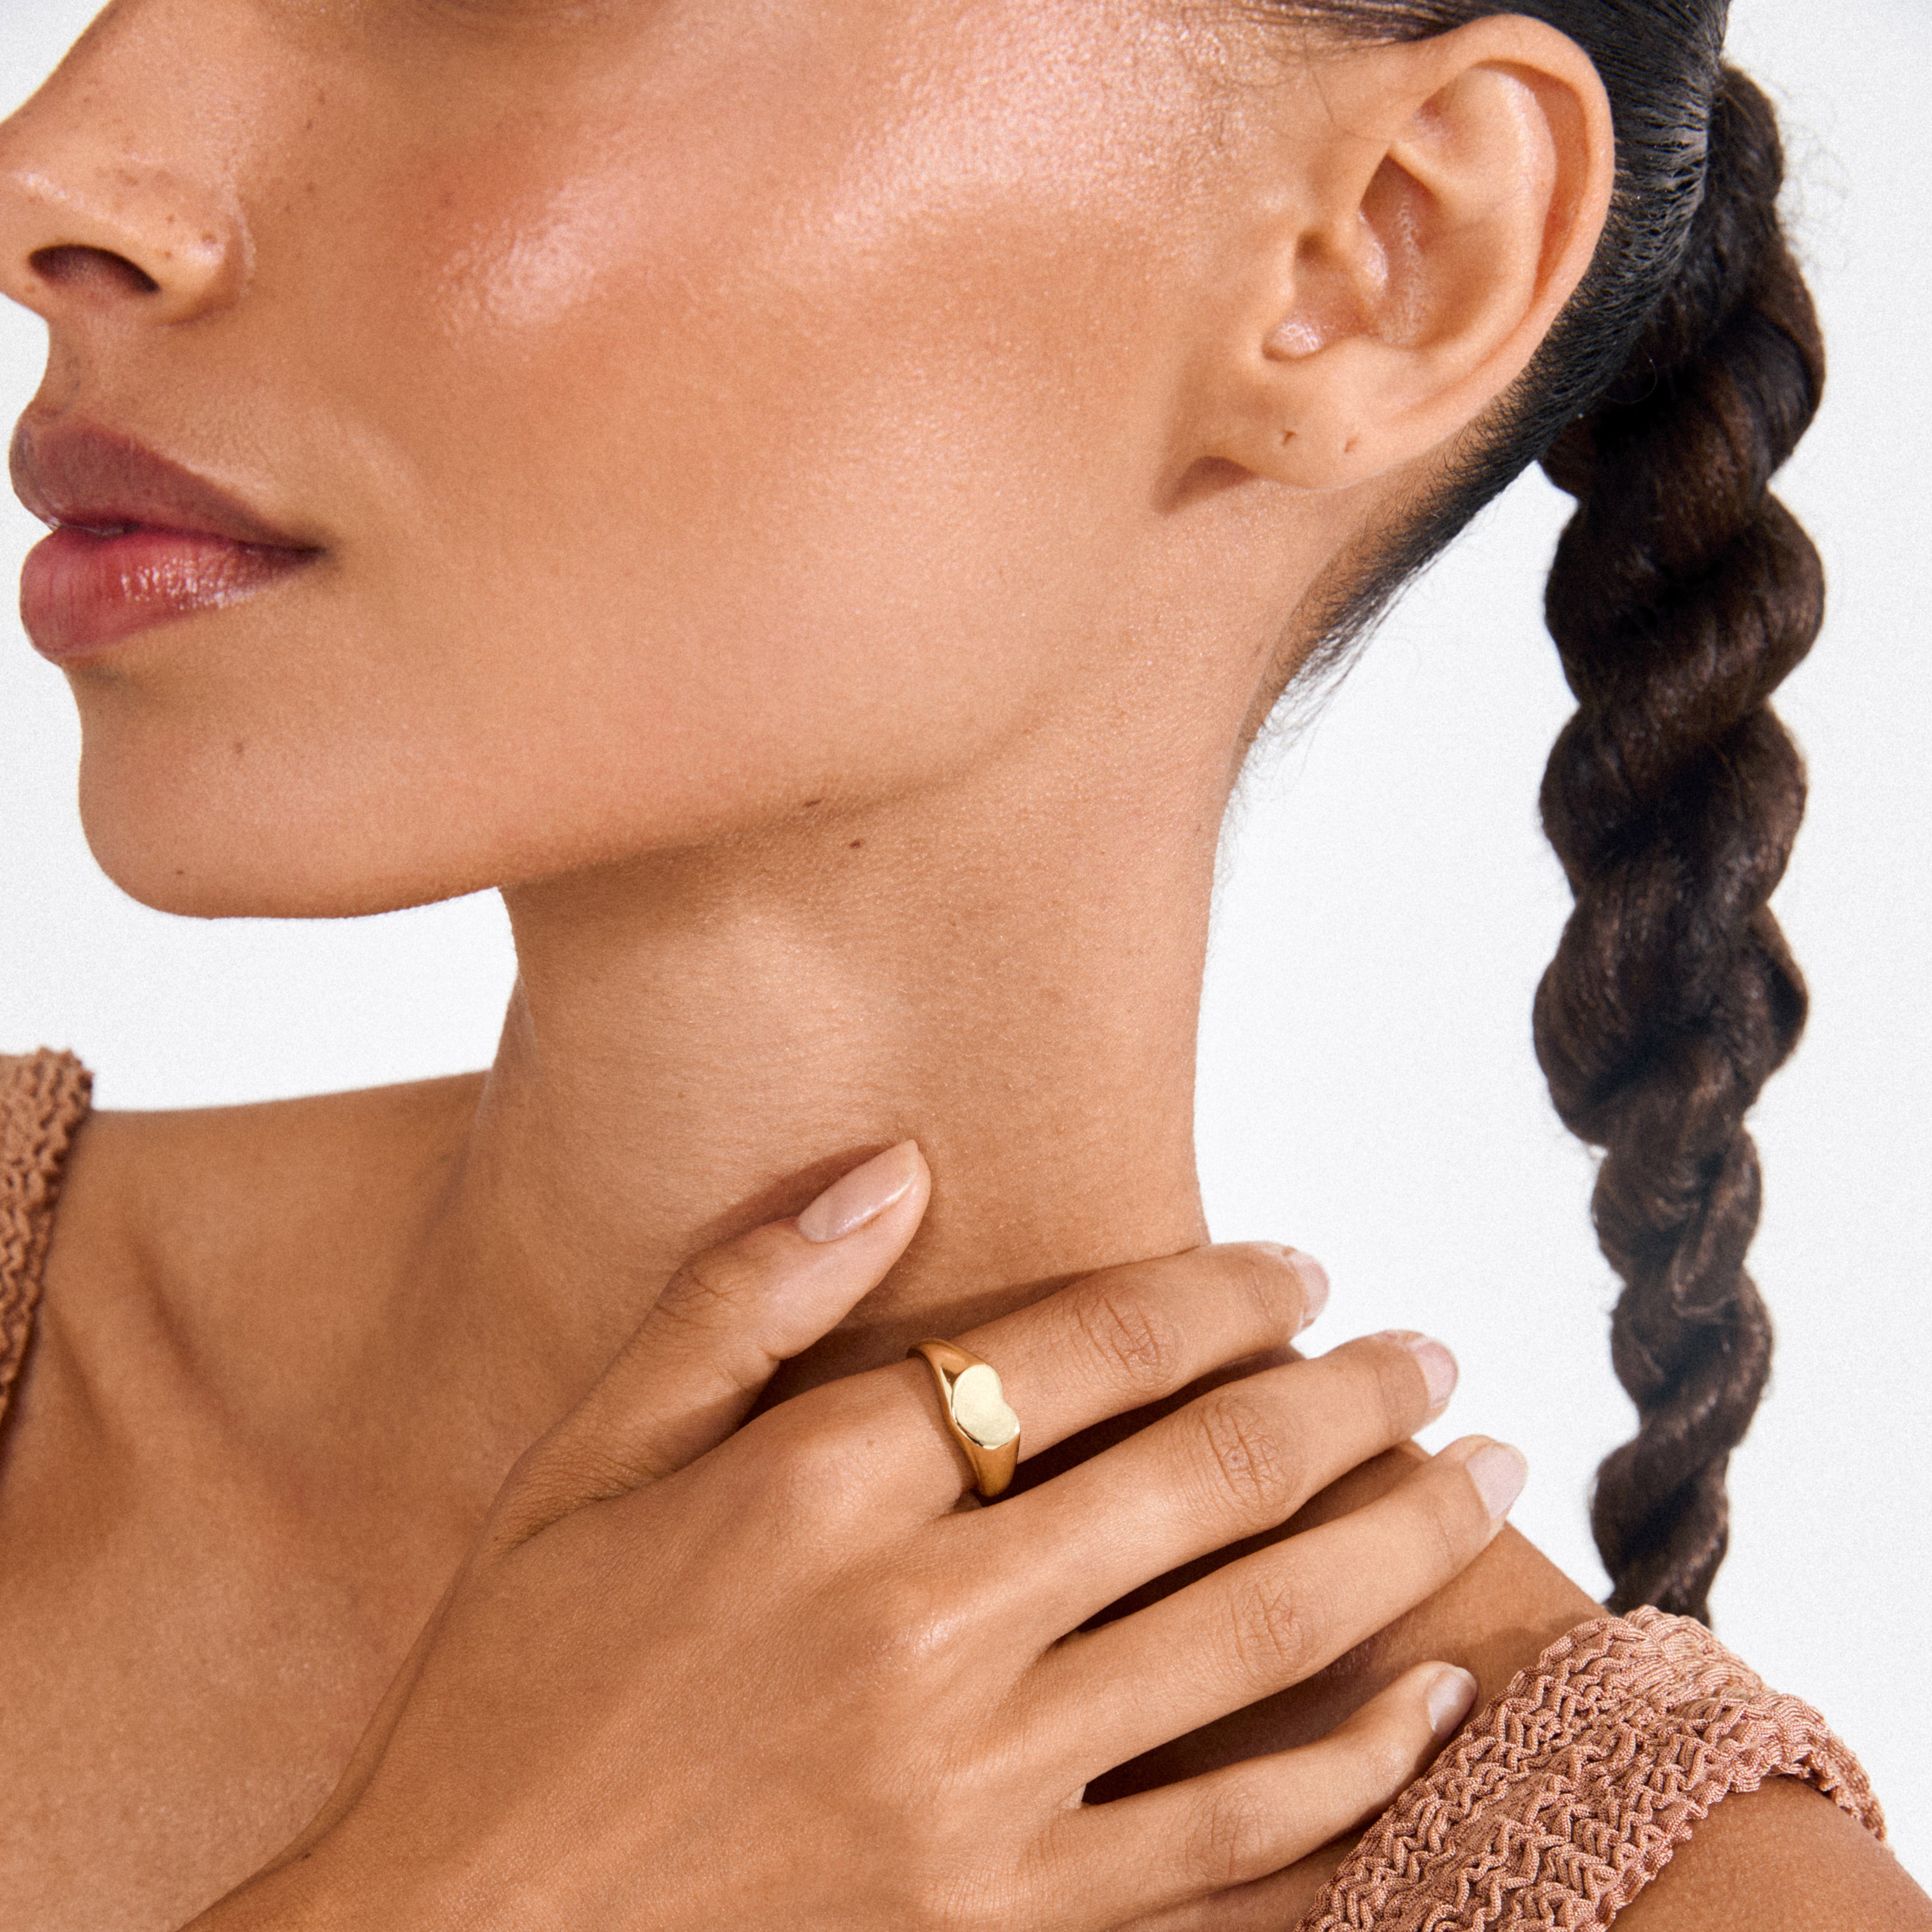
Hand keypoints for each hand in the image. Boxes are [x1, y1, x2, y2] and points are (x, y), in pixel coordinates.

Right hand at [192, 1142, 1518, 1931]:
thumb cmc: (516, 1677)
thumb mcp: (588, 1457)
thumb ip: (742, 1296)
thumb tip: (889, 1164)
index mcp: (822, 1488)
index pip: (1088, 1348)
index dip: (1221, 1295)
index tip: (1301, 1271)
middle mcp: (922, 1625)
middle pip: (1208, 1482)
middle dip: (1352, 1400)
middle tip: (1439, 1354)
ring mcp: (976, 1788)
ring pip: (1255, 1643)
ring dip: (1393, 1546)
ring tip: (1485, 1475)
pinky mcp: (1003, 1919)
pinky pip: (1227, 1843)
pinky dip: (1351, 1773)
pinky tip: (1433, 1706)